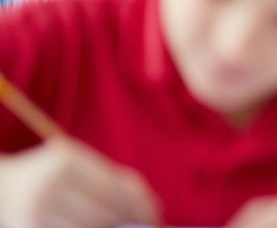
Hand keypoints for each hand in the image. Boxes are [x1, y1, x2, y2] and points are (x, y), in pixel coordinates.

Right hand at [0, 139, 160, 227]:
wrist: (0, 189)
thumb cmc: (49, 173)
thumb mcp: (79, 165)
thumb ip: (115, 179)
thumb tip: (150, 204)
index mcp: (66, 161)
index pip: (113, 189)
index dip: (138, 205)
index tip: (154, 215)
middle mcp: (50, 185)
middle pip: (103, 212)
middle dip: (126, 222)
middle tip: (143, 226)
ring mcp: (37, 210)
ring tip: (120, 227)